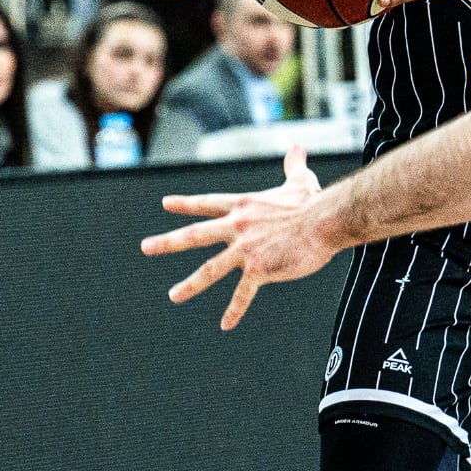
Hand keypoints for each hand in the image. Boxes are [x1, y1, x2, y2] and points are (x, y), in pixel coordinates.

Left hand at [143, 146, 331, 329]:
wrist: (325, 221)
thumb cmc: (314, 202)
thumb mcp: (300, 180)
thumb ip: (293, 165)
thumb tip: (299, 147)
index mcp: (245, 206)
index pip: (209, 204)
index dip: (187, 204)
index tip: (166, 204)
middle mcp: (238, 226)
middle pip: (196, 234)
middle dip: (168, 242)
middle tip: (145, 247)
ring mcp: (246, 249)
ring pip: (210, 268)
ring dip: (190, 284)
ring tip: (174, 295)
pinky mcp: (259, 269)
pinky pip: (242, 293)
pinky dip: (234, 310)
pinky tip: (226, 324)